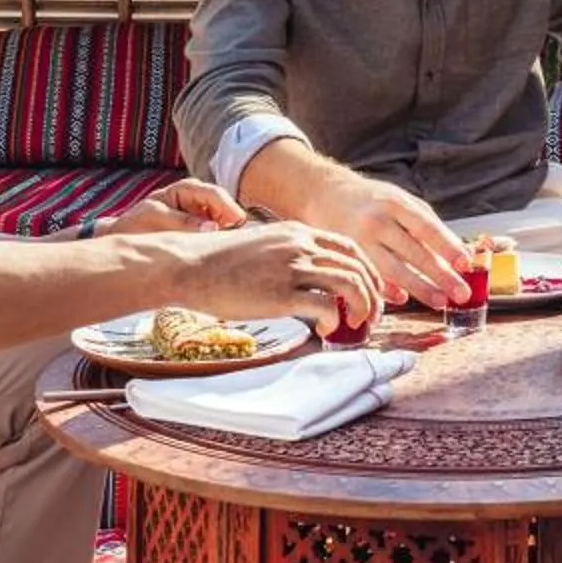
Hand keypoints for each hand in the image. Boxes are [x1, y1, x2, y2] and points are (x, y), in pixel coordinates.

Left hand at [101, 178, 250, 239]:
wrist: (126, 236)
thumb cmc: (138, 223)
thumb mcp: (156, 218)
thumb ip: (182, 221)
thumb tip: (212, 227)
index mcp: (187, 189)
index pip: (215, 195)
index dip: (229, 208)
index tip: (238, 223)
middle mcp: (199, 200)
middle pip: (226, 208)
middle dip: (234, 222)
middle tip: (239, 240)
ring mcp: (203, 217)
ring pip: (226, 223)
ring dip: (229, 234)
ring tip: (230, 248)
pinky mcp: (203, 233)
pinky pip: (218, 236)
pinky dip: (222, 242)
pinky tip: (221, 252)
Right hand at [176, 221, 382, 340]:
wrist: (189, 265)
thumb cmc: (218, 260)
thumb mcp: (261, 243)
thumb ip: (286, 252)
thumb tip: (305, 274)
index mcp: (297, 231)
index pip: (350, 247)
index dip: (367, 271)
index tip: (370, 291)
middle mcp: (300, 245)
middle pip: (357, 267)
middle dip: (372, 294)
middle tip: (370, 316)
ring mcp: (292, 268)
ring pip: (350, 285)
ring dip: (361, 308)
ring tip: (356, 325)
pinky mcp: (281, 294)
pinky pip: (326, 307)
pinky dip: (335, 321)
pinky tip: (327, 330)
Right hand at [305, 172, 475, 309]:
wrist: (325, 194)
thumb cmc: (374, 201)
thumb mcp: (401, 201)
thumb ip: (429, 225)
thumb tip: (461, 254)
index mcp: (396, 204)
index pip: (426, 227)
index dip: (447, 246)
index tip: (465, 263)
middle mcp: (377, 222)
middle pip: (413, 251)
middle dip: (440, 275)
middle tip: (462, 293)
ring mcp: (359, 240)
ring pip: (393, 269)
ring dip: (419, 288)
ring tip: (440, 302)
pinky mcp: (347, 257)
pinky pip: (371, 277)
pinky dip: (387, 290)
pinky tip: (403, 299)